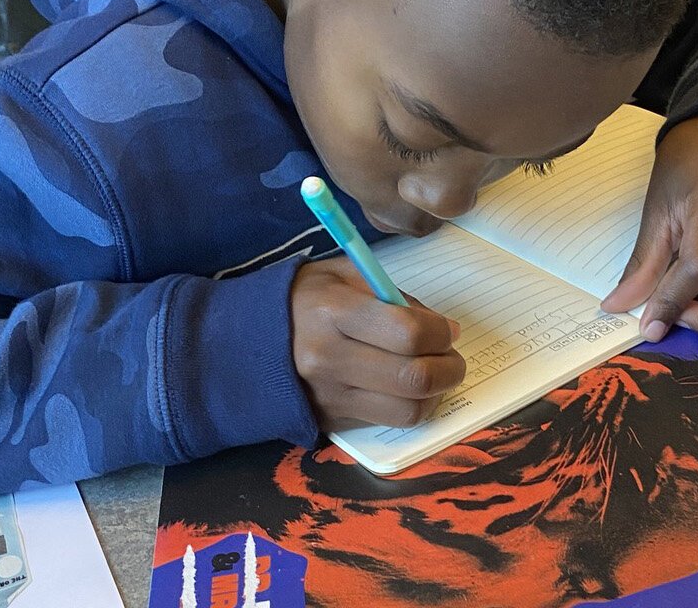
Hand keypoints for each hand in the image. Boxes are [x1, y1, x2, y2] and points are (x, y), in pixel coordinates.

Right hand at [291, 257, 465, 429]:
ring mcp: (331, 394)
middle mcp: (330, 358)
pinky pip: (390, 421)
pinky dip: (414, 407)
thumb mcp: (342, 275)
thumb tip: (439, 326)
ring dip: (437, 393)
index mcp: (333, 312)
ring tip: (437, 374)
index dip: (440, 333)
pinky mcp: (333, 418)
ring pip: (408, 408)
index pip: (407, 333)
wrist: (245, 341)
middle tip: (452, 356)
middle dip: (449, 367)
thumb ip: (391, 294)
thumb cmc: (302, 299)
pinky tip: (414, 391)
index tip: (448, 329)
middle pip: (413, 377)